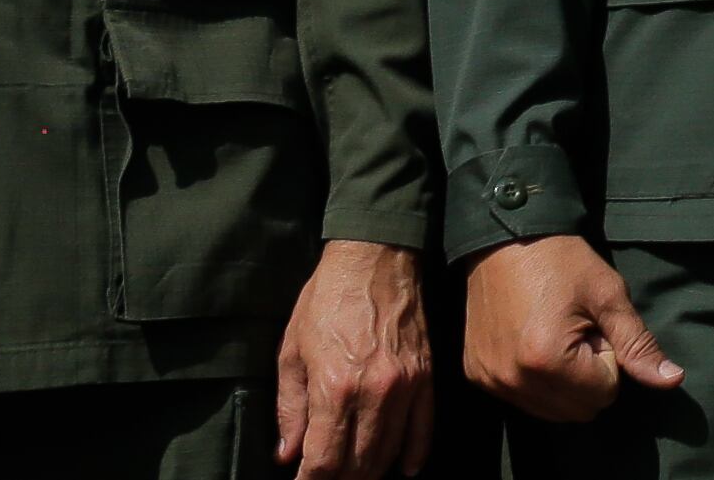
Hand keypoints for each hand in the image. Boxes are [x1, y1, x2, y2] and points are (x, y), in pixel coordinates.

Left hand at [274, 239, 432, 479]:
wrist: (374, 256)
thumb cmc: (326, 299)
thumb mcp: (292, 351)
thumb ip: (290, 408)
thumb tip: (288, 455)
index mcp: (334, 388)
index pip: (322, 461)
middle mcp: (373, 393)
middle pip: (357, 465)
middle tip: (326, 478)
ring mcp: (404, 386)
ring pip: (388, 452)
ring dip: (369, 472)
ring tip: (353, 475)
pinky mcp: (425, 376)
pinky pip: (424, 429)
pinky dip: (413, 455)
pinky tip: (403, 470)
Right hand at [465, 235, 683, 424]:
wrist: (504, 237)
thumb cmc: (561, 260)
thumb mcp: (608, 295)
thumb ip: (638, 344)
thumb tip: (673, 380)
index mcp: (548, 360)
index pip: (605, 394)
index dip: (609, 358)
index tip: (593, 325)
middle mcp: (514, 380)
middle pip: (578, 411)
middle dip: (588, 376)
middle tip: (576, 331)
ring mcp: (492, 381)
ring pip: (551, 412)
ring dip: (563, 383)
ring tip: (554, 335)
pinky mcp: (477, 376)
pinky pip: (522, 399)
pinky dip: (536, 380)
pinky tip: (532, 342)